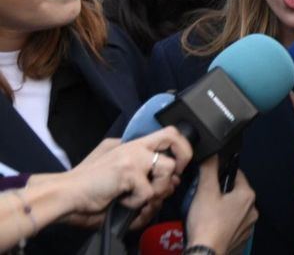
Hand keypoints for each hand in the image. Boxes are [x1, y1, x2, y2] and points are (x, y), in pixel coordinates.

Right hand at [60, 127, 191, 226]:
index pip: (166, 133)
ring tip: (139, 197)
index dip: (180, 147)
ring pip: (167, 170)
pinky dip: (137, 203)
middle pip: (173, 136)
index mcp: (133, 145)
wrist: (66, 194)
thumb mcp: (116, 167)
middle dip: (183, 156)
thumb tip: (170, 175)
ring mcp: (132, 157)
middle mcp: (134, 147)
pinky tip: (123, 201)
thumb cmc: (90, 186)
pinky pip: (149, 192)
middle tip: (174, 175)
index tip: (178, 166)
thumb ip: (142, 167)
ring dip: (158, 190)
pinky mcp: (128, 172)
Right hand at [186, 156, 257, 253]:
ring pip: (235, 208)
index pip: (236, 174)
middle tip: (205, 195)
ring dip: (223, 207)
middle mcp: (253, 210)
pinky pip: (233, 223)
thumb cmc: (206, 222)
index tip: (210, 176)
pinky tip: (212, 224)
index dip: (221, 172)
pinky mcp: (242, 238)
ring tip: (206, 211)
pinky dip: (224, 221)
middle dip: (221, 191)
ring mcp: (249, 226)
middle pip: (236, 192)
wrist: (205, 252)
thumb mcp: (205, 190)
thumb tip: (212, 154)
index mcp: (248, 195)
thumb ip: (209, 169)